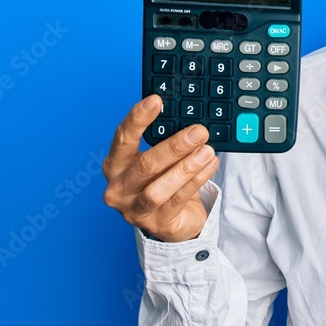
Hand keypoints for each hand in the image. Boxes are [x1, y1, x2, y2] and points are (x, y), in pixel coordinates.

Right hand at [102, 95, 217, 241]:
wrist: (172, 222)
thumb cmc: (163, 182)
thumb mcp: (159, 160)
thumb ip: (164, 141)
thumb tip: (187, 117)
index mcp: (116, 165)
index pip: (122, 138)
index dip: (138, 118)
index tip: (156, 101)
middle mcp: (119, 188)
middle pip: (146, 164)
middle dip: (175, 146)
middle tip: (198, 131)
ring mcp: (135, 210)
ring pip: (160, 187)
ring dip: (186, 167)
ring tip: (207, 150)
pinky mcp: (157, 224)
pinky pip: (178, 199)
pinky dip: (197, 180)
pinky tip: (210, 165)